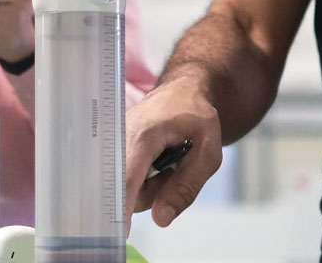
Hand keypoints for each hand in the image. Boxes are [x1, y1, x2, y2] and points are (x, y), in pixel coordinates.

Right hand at [125, 75, 222, 232]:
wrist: (183, 91)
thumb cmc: (197, 116)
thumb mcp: (207, 152)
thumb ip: (186, 186)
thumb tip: (160, 218)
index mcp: (145, 135)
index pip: (127, 178)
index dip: (121, 207)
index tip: (119, 230)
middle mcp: (121, 138)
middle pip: (127, 189)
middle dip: (154, 191)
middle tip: (176, 169)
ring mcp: (115, 143)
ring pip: (126, 189)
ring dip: (150, 186)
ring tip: (168, 161)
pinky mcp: (114, 150)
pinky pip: (126, 180)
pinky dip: (143, 179)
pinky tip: (156, 161)